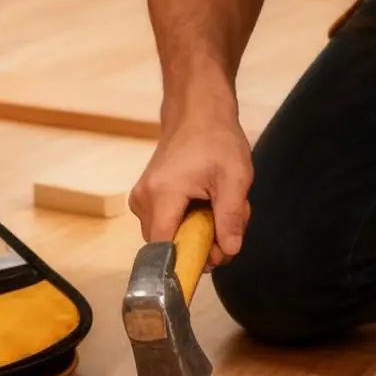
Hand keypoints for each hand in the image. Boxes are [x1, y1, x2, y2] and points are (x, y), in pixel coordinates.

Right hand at [129, 116, 252, 265]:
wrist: (197, 111)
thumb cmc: (217, 140)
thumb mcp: (234, 178)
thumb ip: (231, 218)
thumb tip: (227, 252)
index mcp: (162, 195)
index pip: (164, 250)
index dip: (186, 263)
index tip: (212, 260)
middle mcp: (143, 200)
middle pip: (169, 245)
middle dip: (201, 243)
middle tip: (228, 223)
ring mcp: (140, 198)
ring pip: (170, 235)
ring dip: (197, 231)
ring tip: (218, 206)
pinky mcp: (145, 196)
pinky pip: (166, 223)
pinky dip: (189, 220)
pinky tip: (206, 202)